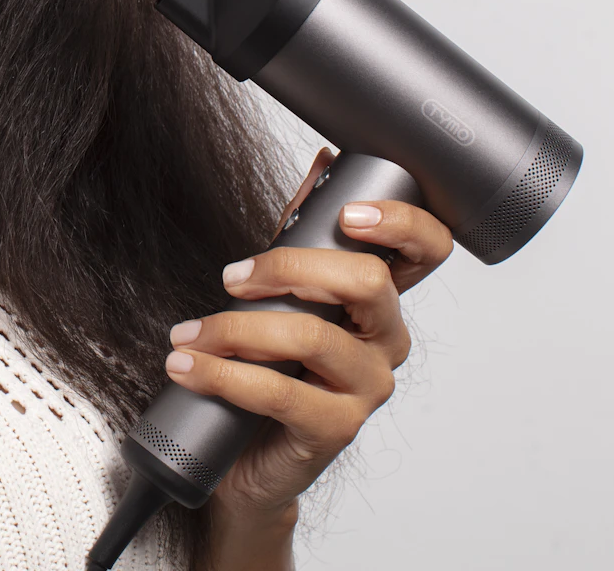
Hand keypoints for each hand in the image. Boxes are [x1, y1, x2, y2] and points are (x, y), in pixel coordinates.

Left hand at [168, 149, 454, 569]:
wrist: (245, 455)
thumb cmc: (270, 364)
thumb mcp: (285, 290)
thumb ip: (305, 230)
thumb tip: (324, 157)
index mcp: (380, 300)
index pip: (428, 252)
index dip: (403, 224)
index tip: (349, 213)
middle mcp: (385, 342)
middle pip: (369, 283)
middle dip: (291, 266)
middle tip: (232, 275)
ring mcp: (366, 389)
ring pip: (313, 337)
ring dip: (236, 327)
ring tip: (187, 333)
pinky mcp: (335, 430)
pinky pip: (281, 393)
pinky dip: (223, 374)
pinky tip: (185, 365)